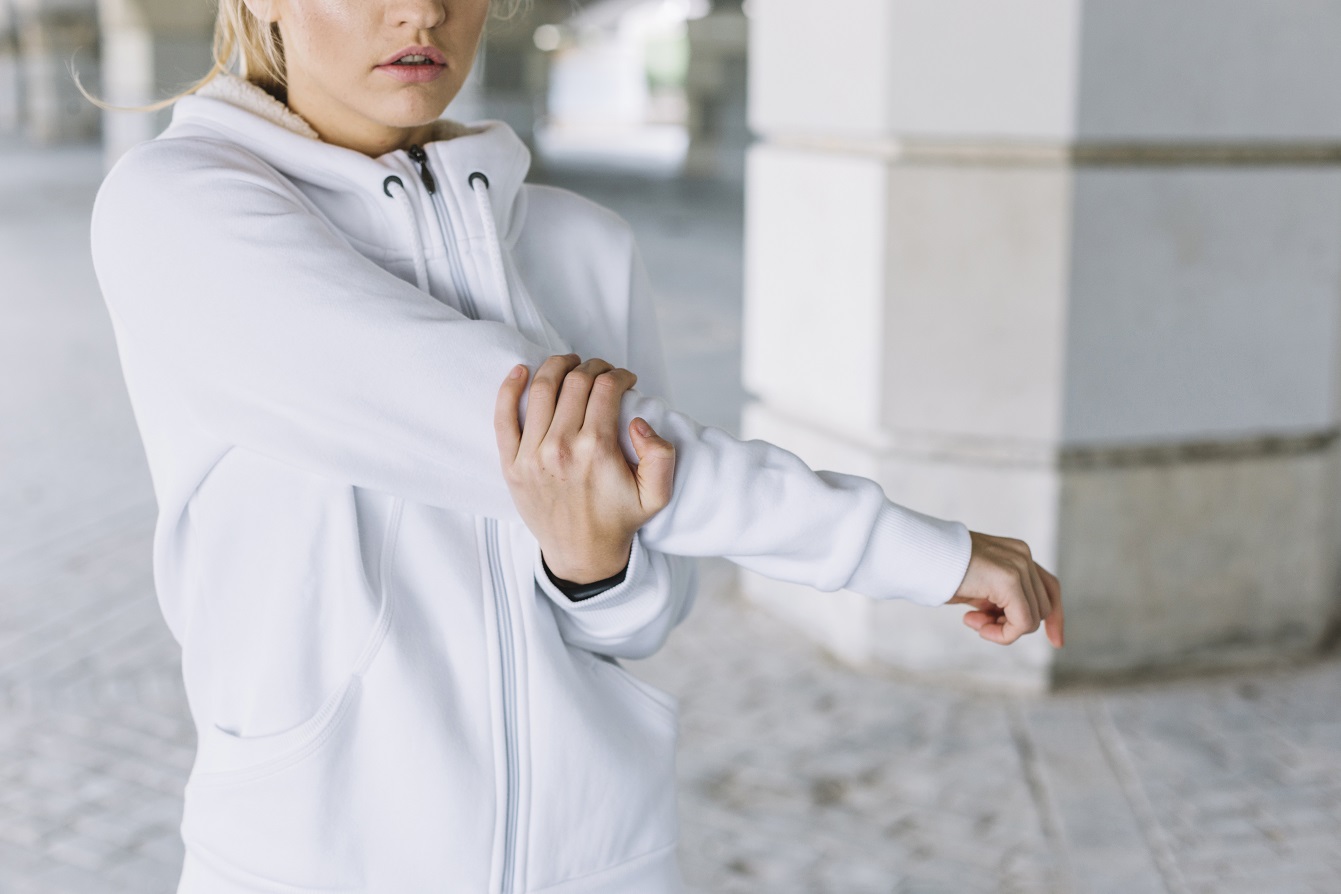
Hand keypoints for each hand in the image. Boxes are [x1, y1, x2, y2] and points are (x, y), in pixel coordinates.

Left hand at [494, 354, 676, 583]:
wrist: (581, 554)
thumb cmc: (619, 519)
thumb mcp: (657, 494)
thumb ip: (661, 456)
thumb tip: (637, 422)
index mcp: (597, 449)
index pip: (605, 388)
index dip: (619, 375)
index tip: (625, 380)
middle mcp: (561, 447)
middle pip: (575, 382)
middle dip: (593, 367)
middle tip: (601, 371)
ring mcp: (532, 455)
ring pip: (541, 389)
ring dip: (557, 366)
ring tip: (569, 363)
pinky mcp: (511, 464)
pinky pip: (504, 416)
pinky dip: (509, 387)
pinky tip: (520, 370)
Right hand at [947, 531, 1063, 648]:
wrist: (920, 553)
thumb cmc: (940, 569)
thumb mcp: (978, 584)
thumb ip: (999, 597)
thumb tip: (1011, 623)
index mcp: (1017, 553)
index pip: (1050, 588)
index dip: (1055, 617)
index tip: (1056, 642)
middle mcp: (1023, 556)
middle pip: (1042, 608)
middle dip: (1012, 624)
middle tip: (977, 621)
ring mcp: (1018, 566)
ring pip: (1032, 619)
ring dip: (1002, 629)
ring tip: (971, 619)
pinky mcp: (1009, 580)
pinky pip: (1021, 623)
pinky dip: (1001, 634)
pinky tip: (971, 622)